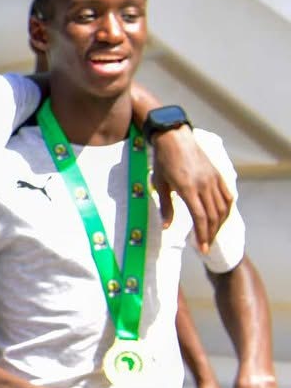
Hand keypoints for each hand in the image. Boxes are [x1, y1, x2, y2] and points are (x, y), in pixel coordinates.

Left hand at [148, 127, 229, 248]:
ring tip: (212, 235)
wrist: (174, 138)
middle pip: (213, 216)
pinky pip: (227, 195)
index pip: (200, 218)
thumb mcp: (160, 184)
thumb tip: (166, 227)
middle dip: (210, 234)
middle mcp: (204, 185)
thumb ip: (166, 206)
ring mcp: (213, 179)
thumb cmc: (163, 161)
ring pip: (222, 207)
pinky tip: (222, 218)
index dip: (202, 235)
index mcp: (188, 189)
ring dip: (219, 224)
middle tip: (206, 246)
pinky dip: (227, 209)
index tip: (202, 249)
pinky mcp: (218, 174)